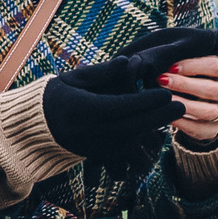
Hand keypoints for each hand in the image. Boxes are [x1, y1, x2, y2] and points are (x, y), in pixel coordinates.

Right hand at [41, 57, 181, 158]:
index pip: (121, 107)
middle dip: (159, 117)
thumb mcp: (76, 78)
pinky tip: (158, 126)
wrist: (37, 128)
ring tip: (174, 113)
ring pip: (133, 140)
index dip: (146, 101)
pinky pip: (126, 149)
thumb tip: (128, 62)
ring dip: (155, 128)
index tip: (166, 93)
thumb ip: (103, 72)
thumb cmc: (58, 95)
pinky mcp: (101, 156)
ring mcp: (96, 147)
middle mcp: (91, 132)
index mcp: (83, 110)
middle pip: (133, 126)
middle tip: (181, 105)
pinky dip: (144, 138)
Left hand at [158, 53, 217, 142]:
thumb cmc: (197, 74)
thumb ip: (190, 59)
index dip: (192, 66)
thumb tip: (168, 57)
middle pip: (211, 89)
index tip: (171, 66)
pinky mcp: (214, 130)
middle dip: (183, 84)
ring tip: (164, 98)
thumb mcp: (199, 64)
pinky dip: (181, 122)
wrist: (205, 101)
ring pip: (207, 111)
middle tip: (162, 80)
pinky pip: (198, 129)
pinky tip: (168, 114)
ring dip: (183, 104)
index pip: (216, 66)